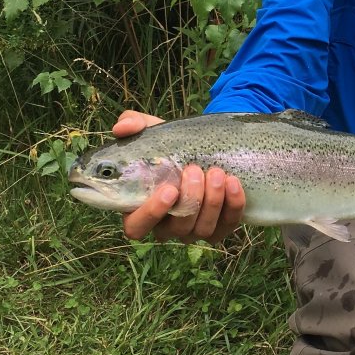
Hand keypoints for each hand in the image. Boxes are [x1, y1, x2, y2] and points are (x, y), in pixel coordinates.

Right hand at [113, 109, 245, 243]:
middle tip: (195, 170)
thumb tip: (121, 128)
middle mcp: (166, 225)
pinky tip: (233, 183)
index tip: (168, 190)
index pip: (136, 227)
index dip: (150, 214)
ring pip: (202, 229)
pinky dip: (233, 205)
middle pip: (176, 228)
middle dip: (189, 199)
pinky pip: (227, 225)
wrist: (205, 147)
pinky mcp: (220, 228)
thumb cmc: (169, 144)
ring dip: (211, 201)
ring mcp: (193, 230)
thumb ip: (132, 124)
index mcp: (141, 208)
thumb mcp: (151, 130)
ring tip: (216, 173)